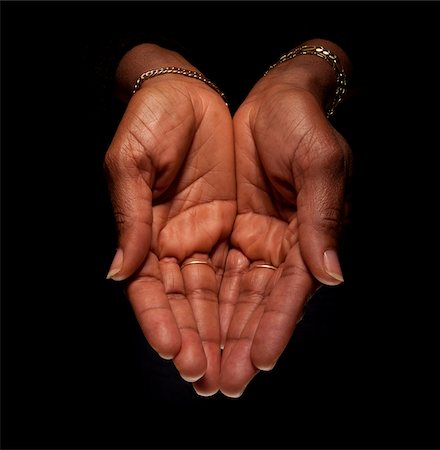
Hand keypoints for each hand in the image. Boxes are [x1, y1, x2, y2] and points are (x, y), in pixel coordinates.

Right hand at [104, 45, 235, 395]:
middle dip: (199, 341)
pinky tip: (257, 329)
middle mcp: (177, 243)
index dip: (161, 321)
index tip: (174, 351)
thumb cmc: (151, 121)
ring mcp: (208, 237)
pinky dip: (249, 300)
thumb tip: (119, 273)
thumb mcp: (130, 164)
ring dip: (226, 333)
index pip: (152, 289)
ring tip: (236, 370)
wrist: (188, 92)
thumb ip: (130, 218)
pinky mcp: (238, 225)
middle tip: (211, 380)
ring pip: (218, 295)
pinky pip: (246, 269)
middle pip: (188, 303)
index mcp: (146, 233)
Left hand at [219, 47, 351, 396]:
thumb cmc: (303, 124)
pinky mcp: (218, 226)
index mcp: (304, 237)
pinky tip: (181, 327)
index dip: (273, 327)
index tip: (257, 361)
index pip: (288, 292)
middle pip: (254, 304)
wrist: (273, 97)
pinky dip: (192, 299)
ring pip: (226, 295)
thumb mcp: (320, 164)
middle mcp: (274, 246)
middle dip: (236, 343)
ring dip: (212, 332)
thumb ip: (321, 222)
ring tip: (195, 368)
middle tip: (219, 382)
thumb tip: (331, 278)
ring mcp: (244, 238)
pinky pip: (202, 268)